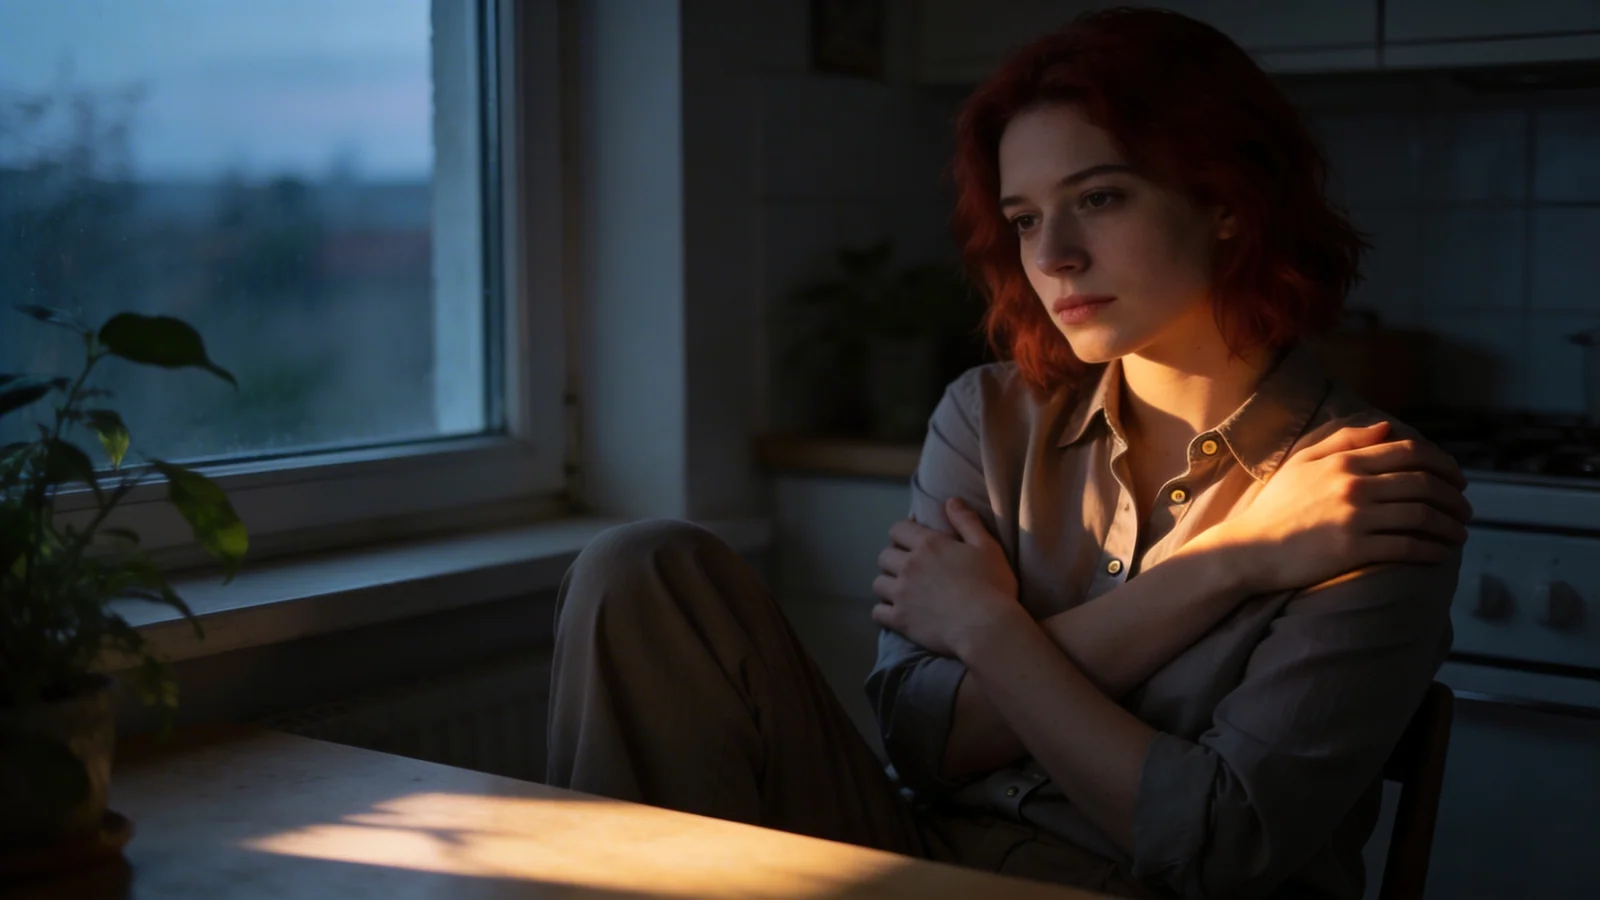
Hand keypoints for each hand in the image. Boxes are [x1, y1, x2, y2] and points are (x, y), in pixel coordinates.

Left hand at [871, 497, 1023, 658]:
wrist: (986, 627)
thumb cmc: (992, 585)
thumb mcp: (987, 547)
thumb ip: (967, 522)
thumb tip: (950, 501)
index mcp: (928, 545)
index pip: (897, 529)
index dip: (903, 534)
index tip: (912, 542)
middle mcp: (909, 566)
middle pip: (884, 556)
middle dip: (893, 559)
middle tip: (908, 569)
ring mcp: (901, 594)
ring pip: (877, 583)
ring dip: (887, 585)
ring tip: (901, 591)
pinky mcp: (900, 620)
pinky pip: (877, 613)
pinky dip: (884, 612)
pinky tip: (896, 613)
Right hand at [1192, 421, 1472, 593]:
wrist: (1249, 549)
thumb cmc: (1276, 507)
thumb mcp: (1302, 463)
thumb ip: (1344, 440)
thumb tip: (1388, 427)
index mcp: (1344, 461)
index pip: (1410, 453)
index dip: (1444, 464)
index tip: (1458, 480)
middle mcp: (1354, 485)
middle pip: (1424, 484)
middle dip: (1455, 497)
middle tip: (1465, 510)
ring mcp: (1355, 518)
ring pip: (1422, 515)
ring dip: (1450, 526)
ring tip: (1459, 534)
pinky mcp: (1354, 549)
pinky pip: (1408, 546)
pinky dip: (1432, 550)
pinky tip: (1440, 555)